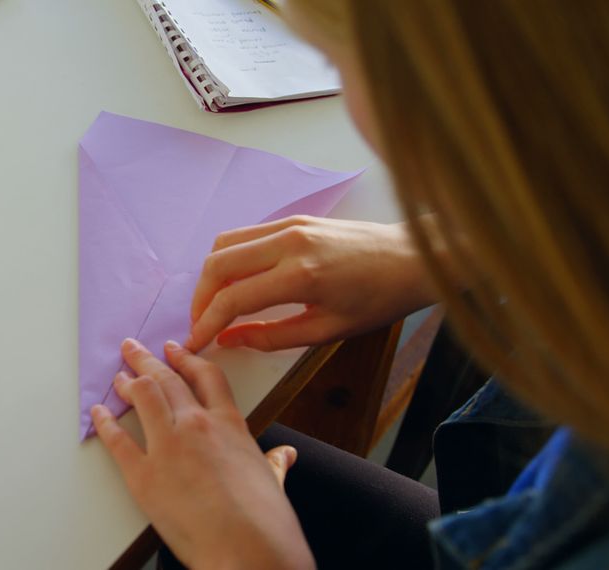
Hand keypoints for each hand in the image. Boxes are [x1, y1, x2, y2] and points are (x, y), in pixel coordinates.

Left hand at [92, 339, 314, 569]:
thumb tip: (285, 455)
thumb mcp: (274, 482)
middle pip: (167, 379)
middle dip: (146, 359)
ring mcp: (168, 447)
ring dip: (127, 382)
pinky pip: (117, 440)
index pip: (205, 377)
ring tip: (117, 375)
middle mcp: (197, 426)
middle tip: (132, 348)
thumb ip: (274, 463)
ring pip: (143, 397)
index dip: (186, 359)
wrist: (248, 551)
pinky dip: (104, 424)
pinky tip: (98, 413)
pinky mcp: (143, 475)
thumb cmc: (265, 523)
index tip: (173, 350)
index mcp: (230, 424)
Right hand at [186, 216, 435, 351]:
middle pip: (218, 263)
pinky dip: (230, 258)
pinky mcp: (294, 218)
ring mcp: (290, 224)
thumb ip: (273, 337)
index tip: (195, 342)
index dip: (206, 322)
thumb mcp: (328, 331)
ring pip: (226, 243)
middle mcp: (289, 242)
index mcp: (300, 275)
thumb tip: (229, 339)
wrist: (413, 258)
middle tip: (199, 323)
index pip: (234, 298)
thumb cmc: (378, 300)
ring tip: (214, 304)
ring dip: (211, 275)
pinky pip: (246, 235)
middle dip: (200, 297)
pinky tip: (236, 281)